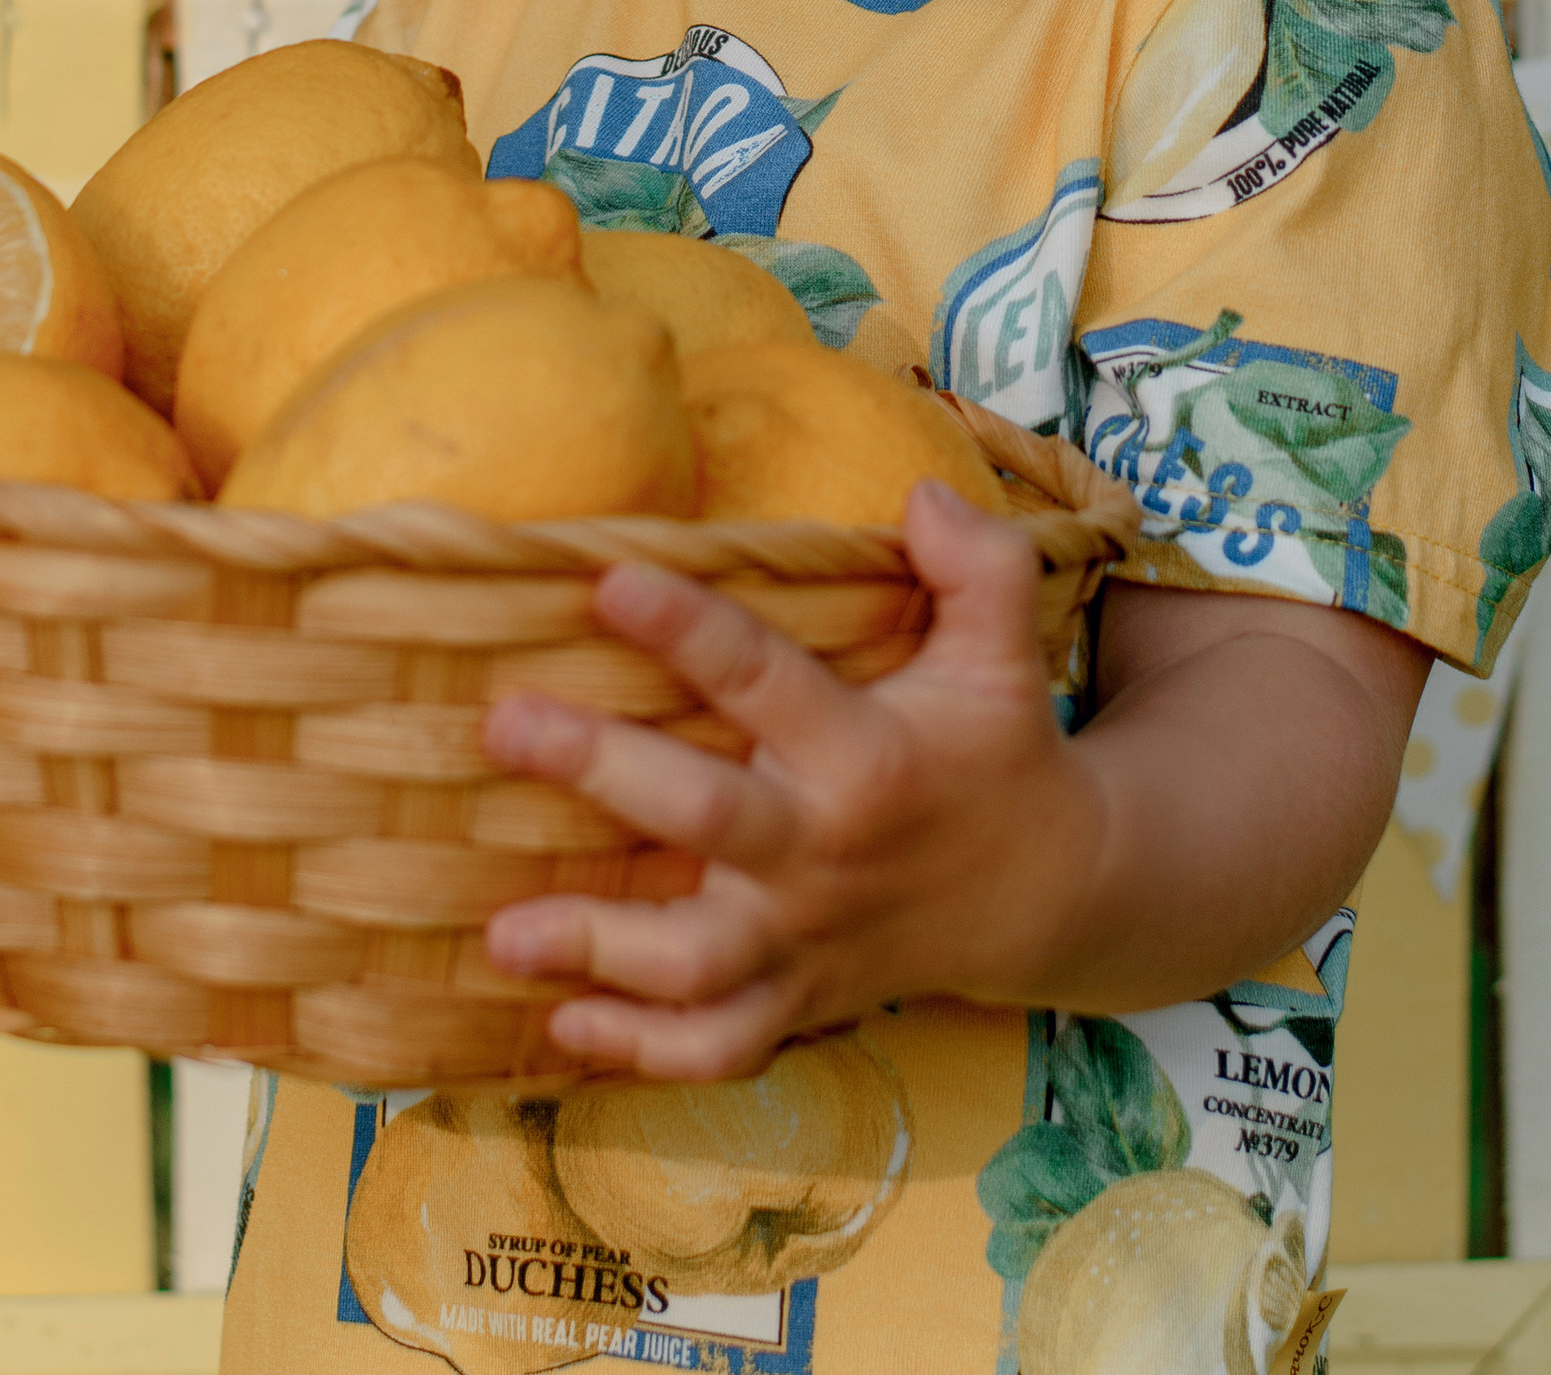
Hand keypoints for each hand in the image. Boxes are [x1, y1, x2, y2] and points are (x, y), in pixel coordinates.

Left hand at [480, 479, 1102, 1080]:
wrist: (1047, 897)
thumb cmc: (1000, 754)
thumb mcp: (1005, 652)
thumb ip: (978, 562)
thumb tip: (920, 496)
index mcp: (868, 755)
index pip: (766, 680)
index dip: (688, 630)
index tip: (606, 580)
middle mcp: (824, 852)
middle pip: (704, 818)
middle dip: (602, 771)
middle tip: (504, 725)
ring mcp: (803, 941)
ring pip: (695, 964)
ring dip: (598, 949)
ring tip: (503, 933)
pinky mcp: (794, 1001)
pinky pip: (715, 1048)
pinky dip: (641, 1053)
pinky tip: (562, 1024)